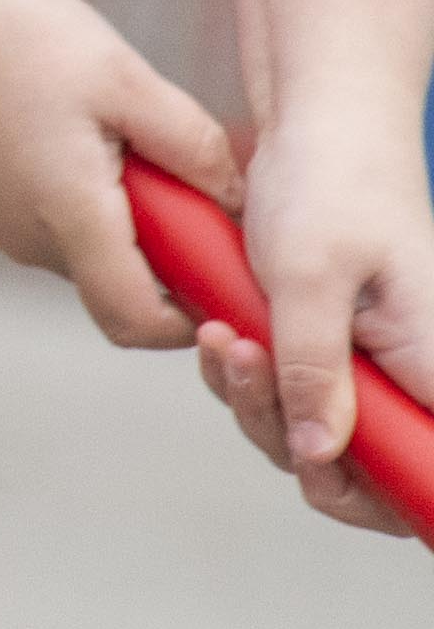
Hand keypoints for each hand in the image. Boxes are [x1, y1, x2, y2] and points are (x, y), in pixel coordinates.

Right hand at [0, 0, 243, 339]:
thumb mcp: (126, 78)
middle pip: (108, 277)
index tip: (217, 273)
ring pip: (70, 242)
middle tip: (165, 164)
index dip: (190, 320)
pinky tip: (53, 116)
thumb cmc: (11, 29)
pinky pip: (31, 213)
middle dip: (153, 242)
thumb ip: (195, 148)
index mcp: (68, 217)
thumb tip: (236, 202)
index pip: (137, 323)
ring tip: (101, 125)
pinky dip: (61, 188)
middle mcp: (19, 237)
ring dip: (104, 210)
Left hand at [197, 104, 433, 541]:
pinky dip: (245, 378)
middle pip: (362, 475)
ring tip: (223, 337)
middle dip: (290, 439)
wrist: (321, 125)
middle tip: (245, 365)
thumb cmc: (332, 185)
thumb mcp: (310, 277)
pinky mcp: (332, 354)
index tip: (329, 474)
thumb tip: (321, 456)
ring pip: (313, 438)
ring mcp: (375, 372)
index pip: (432, 476)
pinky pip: (286, 397)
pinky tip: (216, 334)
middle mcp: (417, 382)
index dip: (397, 503)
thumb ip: (317, 370)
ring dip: (256, 401)